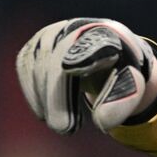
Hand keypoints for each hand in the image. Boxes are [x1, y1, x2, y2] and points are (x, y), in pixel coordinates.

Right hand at [15, 18, 156, 133]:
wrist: (108, 55)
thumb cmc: (122, 72)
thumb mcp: (130, 87)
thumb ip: (121, 103)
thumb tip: (102, 123)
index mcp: (108, 33)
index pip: (93, 43)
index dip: (82, 55)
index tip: (70, 69)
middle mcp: (76, 27)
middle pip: (59, 58)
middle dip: (58, 97)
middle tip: (65, 129)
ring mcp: (52, 33)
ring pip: (38, 64)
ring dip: (46, 99)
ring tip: (64, 126)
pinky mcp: (35, 45)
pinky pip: (25, 67)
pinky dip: (34, 93)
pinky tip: (45, 112)